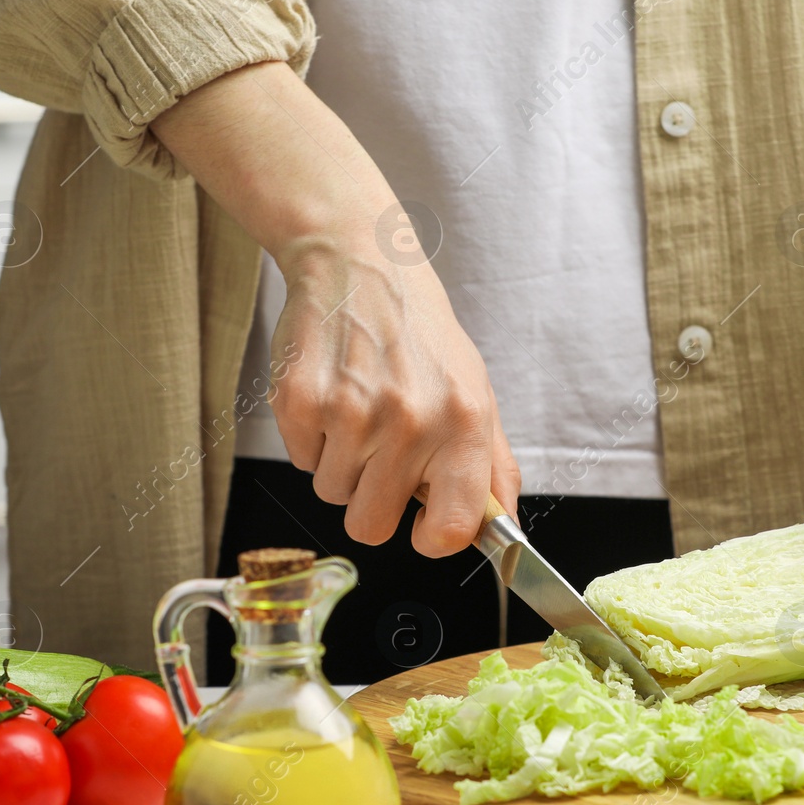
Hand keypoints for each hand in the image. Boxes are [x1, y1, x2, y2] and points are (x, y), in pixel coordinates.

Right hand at [270, 237, 520, 556]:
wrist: (362, 265)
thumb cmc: (424, 338)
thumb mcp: (479, 394)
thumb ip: (494, 469)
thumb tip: (504, 530)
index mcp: (463, 423)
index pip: (450, 530)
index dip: (431, 538)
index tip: (423, 524)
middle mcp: (409, 421)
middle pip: (371, 526)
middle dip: (374, 498)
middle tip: (383, 449)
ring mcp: (350, 413)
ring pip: (332, 494)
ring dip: (343, 464)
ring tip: (360, 410)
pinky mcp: (299, 402)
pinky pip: (301, 461)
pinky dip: (313, 439)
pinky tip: (333, 395)